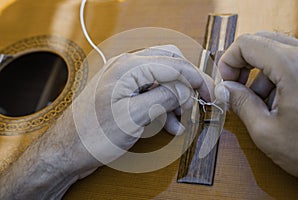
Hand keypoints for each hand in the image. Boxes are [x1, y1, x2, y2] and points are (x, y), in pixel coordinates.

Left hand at [75, 45, 213, 163]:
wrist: (68, 150)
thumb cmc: (93, 135)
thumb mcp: (133, 117)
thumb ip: (163, 98)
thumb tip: (186, 90)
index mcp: (128, 67)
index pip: (173, 64)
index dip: (196, 78)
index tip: (209, 93)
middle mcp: (127, 68)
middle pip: (169, 65)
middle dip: (185, 84)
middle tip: (198, 101)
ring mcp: (125, 80)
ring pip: (162, 80)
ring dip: (174, 98)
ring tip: (180, 121)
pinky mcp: (125, 93)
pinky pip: (151, 92)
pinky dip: (163, 105)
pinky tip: (170, 123)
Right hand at [215, 32, 297, 177]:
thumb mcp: (266, 131)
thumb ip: (240, 104)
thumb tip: (224, 89)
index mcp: (294, 66)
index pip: (247, 44)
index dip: (228, 61)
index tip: (226, 82)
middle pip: (262, 42)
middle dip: (243, 64)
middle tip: (237, 88)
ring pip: (276, 52)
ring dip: (261, 73)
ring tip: (261, 103)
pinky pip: (292, 62)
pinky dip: (278, 77)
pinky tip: (279, 102)